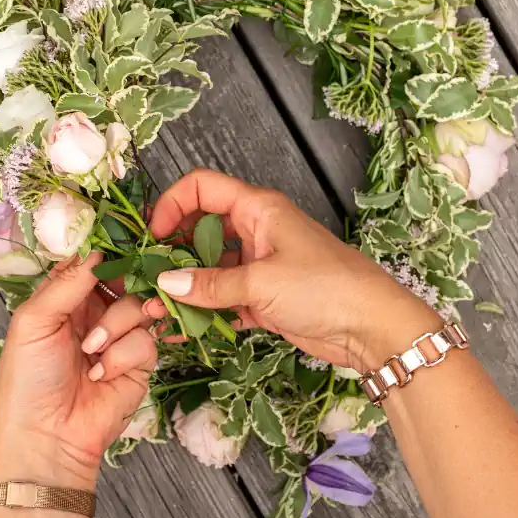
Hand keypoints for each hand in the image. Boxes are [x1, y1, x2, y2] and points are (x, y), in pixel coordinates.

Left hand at [0, 252, 156, 490]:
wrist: (47, 437)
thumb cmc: (27, 381)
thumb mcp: (33, 322)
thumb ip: (65, 283)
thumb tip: (94, 249)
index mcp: (63, 300)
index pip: (89, 263)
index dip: (102, 252)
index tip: (115, 243)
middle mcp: (93, 314)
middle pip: (123, 279)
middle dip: (121, 283)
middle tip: (116, 288)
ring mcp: (118, 338)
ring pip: (138, 306)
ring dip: (115, 325)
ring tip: (92, 350)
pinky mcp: (139, 363)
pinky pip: (145, 340)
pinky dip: (123, 355)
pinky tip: (102, 373)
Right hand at [144, 169, 440, 372]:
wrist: (372, 327)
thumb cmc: (325, 288)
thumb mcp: (262, 283)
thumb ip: (211, 284)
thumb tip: (165, 284)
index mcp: (258, 209)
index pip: (202, 188)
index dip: (172, 204)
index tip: (153, 235)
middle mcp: (255, 231)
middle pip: (200, 229)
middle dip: (171, 251)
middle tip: (146, 277)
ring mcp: (259, 265)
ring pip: (209, 268)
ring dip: (184, 287)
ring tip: (155, 310)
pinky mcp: (263, 298)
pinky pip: (223, 299)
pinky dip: (203, 312)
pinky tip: (180, 329)